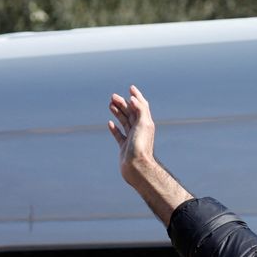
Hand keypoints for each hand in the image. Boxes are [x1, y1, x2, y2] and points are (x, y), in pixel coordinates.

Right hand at [106, 84, 192, 224]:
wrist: (137, 168)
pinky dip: (115, 128)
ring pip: (124, 122)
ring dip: (118, 112)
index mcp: (145, 123)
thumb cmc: (141, 147)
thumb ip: (140, 110)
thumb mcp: (143, 125)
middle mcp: (139, 130)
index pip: (141, 106)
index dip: (137, 96)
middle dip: (123, 103)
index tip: (130, 88)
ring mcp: (132, 138)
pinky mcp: (125, 147)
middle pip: (131, 113)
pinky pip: (119, 135)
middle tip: (113, 96)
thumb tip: (133, 98)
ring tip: (110, 104)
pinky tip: (110, 123)